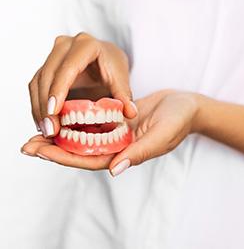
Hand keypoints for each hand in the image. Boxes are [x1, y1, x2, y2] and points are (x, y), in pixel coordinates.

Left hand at [21, 90, 199, 173]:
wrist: (185, 105)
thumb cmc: (178, 121)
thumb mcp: (161, 135)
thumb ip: (139, 153)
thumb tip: (114, 170)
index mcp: (126, 154)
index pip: (90, 159)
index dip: (64, 157)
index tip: (40, 151)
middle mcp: (117, 145)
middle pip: (81, 151)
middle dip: (54, 149)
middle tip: (27, 144)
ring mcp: (116, 132)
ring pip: (84, 136)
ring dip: (62, 134)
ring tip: (37, 129)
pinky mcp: (117, 119)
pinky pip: (93, 121)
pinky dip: (76, 120)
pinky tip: (62, 114)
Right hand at [28, 32, 136, 136]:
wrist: (104, 58)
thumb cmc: (112, 66)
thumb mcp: (120, 79)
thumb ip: (124, 95)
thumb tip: (130, 113)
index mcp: (86, 45)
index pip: (68, 68)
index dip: (59, 90)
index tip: (54, 112)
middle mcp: (65, 46)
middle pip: (48, 75)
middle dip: (46, 105)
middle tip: (50, 130)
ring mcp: (53, 55)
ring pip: (38, 82)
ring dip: (39, 108)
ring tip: (46, 131)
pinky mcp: (47, 66)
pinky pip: (36, 86)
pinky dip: (38, 105)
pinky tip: (43, 122)